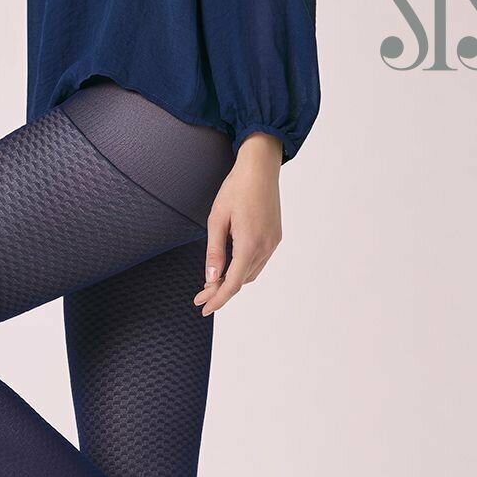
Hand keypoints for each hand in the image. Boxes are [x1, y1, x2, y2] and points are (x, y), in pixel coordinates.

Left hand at [194, 131, 283, 316]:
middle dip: (220, 291)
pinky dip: (243, 270)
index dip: (217, 299)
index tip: (204, 308)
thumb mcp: (217, 219)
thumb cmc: (236, 188)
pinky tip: (231, 267)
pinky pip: (258, 262)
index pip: (232, 283)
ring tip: (213, 283)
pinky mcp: (276, 238)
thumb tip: (211, 278)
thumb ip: (214, 252)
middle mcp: (265, 247)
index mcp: (249, 244)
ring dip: (233, 281)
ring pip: (250, 274)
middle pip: (241, 281)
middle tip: (201, 296)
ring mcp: (273, 243)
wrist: (260, 167)